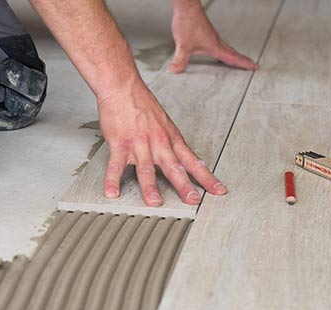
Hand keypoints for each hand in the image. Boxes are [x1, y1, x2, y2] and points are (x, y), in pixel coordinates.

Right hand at [97, 79, 227, 205]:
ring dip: (150, 187)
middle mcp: (158, 143)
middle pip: (174, 167)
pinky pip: (116, 165)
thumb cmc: (142, 104)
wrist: (123, 87)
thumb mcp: (165, 124)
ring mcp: (139, 144)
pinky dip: (112, 180)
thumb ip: (172, 145)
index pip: (193, 161)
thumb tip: (183, 160)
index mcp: (171, 139)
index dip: (206, 177)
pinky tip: (112, 192)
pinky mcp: (120, 144)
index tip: (218, 190)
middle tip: (193, 200)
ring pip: (146, 168)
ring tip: (154, 202)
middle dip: (184, 185)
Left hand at [168, 0, 258, 72]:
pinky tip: (220, 50)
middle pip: (233, 53)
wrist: (187, 7)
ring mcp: (212, 36)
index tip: (255, 66)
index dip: (244, 64)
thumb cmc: (188, 22)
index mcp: (214, 46)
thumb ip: (180, 59)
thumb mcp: (183, 45)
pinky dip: (225, 49)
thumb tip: (175, 70)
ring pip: (228, 48)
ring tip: (239, 60)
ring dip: (235, 55)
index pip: (233, 58)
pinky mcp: (207, 32)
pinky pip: (221, 43)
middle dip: (243, 60)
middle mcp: (216, 41)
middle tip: (252, 65)